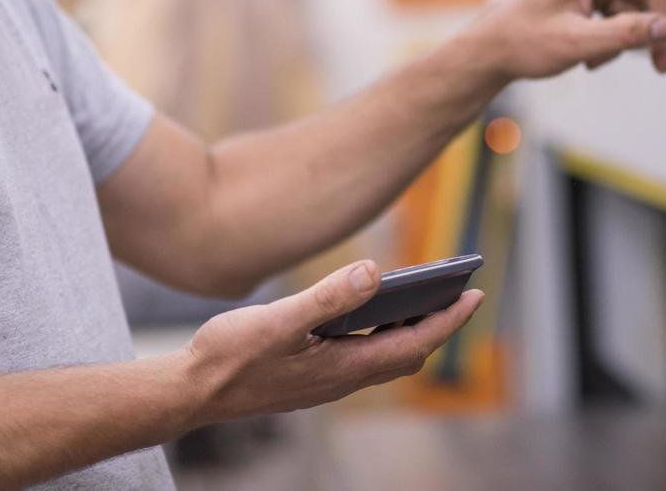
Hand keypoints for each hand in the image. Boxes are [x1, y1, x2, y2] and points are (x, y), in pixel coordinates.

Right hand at [181, 260, 481, 424]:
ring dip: (409, 328)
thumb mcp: (280, 320)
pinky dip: (380, 333)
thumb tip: (376, 272)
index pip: (415, 341)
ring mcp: (327, 381)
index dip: (449, 318)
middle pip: (409, 352)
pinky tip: (370, 311)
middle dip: (438, 323)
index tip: (476, 293)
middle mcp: (343, 379)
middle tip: (459, 291)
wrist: (189, 393)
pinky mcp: (311, 378)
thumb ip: (328, 297)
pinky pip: (363, 357)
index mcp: (345, 366)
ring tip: (425, 295)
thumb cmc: (229, 355)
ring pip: (386, 356)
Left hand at [471, 0, 665, 79]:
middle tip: (661, 61)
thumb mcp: (575, 42)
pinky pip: (625, 15)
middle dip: (658, 25)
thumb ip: (623, 35)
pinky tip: (594, 55)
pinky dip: (618, 38)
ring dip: (632, 37)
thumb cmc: (521, 38)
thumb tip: (663, 27)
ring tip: (602, 59)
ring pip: (639, 5)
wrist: (494, 51)